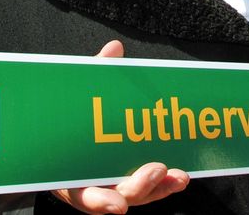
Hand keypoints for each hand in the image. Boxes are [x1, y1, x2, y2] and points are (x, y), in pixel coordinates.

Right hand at [52, 41, 189, 212]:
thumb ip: (94, 78)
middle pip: (120, 196)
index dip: (101, 201)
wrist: (67, 147)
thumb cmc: (71, 128)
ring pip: (141, 195)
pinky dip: (166, 184)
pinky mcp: (136, 186)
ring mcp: (118, 189)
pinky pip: (152, 190)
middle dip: (140, 187)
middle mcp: (96, 189)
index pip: (85, 195)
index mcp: (72, 178)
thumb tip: (114, 48)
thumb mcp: (78, 106)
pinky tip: (181, 176)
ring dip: (160, 187)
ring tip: (179, 176)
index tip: (118, 205)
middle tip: (157, 169)